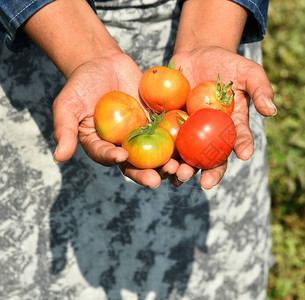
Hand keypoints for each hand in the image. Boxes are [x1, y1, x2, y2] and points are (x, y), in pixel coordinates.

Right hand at [52, 51, 178, 187]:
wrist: (105, 64)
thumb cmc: (82, 84)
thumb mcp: (68, 104)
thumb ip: (65, 129)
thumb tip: (59, 156)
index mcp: (102, 146)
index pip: (107, 156)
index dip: (113, 158)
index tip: (121, 156)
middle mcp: (125, 145)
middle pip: (137, 164)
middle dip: (147, 174)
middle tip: (156, 180)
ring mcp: (144, 136)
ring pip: (157, 154)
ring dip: (167, 164)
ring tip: (176, 169)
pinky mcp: (159, 123)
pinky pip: (170, 133)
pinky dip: (179, 141)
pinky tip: (189, 145)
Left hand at [170, 46, 275, 188]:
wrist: (198, 54)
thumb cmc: (228, 64)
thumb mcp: (248, 72)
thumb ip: (260, 89)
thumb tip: (271, 111)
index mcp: (233, 125)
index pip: (240, 139)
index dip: (243, 147)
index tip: (244, 154)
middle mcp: (214, 135)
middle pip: (214, 158)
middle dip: (210, 171)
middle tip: (205, 181)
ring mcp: (192, 132)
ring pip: (190, 156)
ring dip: (186, 169)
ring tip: (180, 175)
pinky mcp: (171, 126)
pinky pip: (168, 143)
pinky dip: (165, 156)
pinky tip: (161, 166)